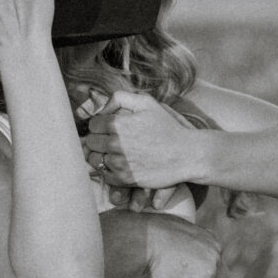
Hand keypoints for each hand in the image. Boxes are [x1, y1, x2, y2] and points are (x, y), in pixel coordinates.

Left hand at [85, 91, 199, 188]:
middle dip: (97, 139)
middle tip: (109, 140)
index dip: (100, 124)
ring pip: (94, 159)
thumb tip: (102, 108)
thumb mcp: (147, 103)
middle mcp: (115, 143)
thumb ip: (121, 98)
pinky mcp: (124, 179)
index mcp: (117, 124)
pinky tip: (119, 164)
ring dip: (100, 155)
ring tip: (112, 152)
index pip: (92, 124)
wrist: (186, 154)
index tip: (108, 127)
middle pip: (90, 142)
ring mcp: (119, 163)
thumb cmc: (168, 127)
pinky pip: (104, 174)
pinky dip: (107, 170)